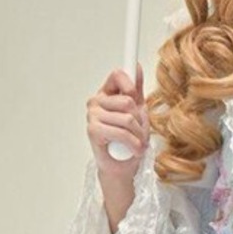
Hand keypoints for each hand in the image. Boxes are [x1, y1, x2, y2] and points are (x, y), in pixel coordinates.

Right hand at [87, 61, 147, 178]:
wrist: (122, 166)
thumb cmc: (129, 139)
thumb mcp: (137, 111)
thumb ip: (136, 90)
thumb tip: (136, 67)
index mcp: (106, 94)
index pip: (117, 75)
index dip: (129, 82)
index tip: (135, 90)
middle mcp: (96, 102)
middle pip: (128, 101)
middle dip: (139, 120)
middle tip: (139, 132)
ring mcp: (93, 116)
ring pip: (127, 118)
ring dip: (138, 135)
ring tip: (137, 144)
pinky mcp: (93, 131)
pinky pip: (121, 132)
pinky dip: (133, 143)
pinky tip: (134, 150)